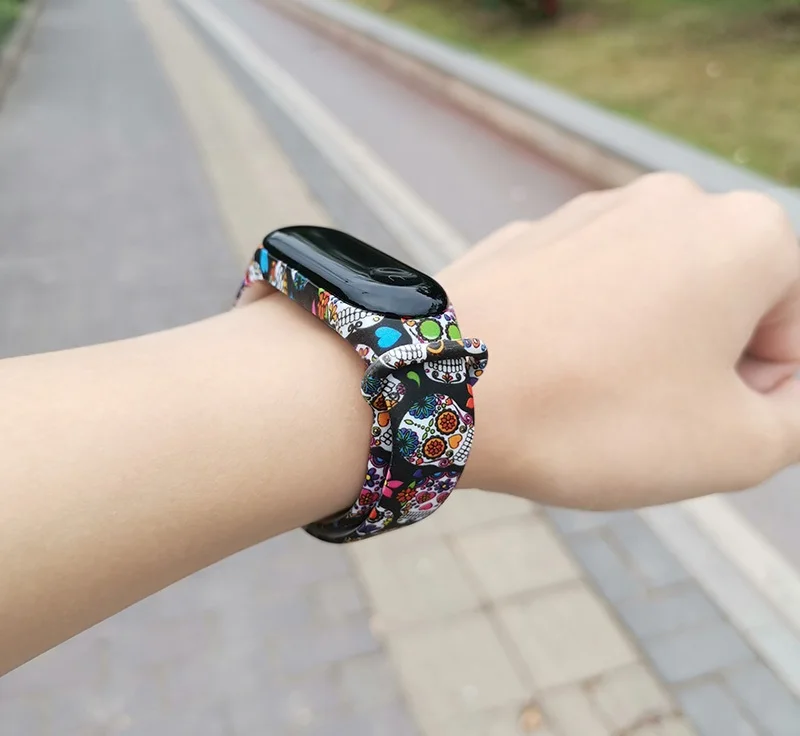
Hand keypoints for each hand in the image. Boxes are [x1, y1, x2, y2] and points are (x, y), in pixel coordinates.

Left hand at [442, 173, 799, 508]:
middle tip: (645, 416)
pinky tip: (551, 371)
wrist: (440, 386)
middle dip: (703, 368)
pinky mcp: (537, 235)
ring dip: (643, 353)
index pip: (795, 332)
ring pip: (655, 301)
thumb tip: (783, 391)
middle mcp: (674, 201)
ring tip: (593, 396)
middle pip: (725, 308)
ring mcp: (594, 211)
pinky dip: (586, 334)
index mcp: (746, 234)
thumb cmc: (594, 415)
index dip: (760, 397)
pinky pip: (589, 295)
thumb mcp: (736, 447)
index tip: (697, 424)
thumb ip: (796, 416)